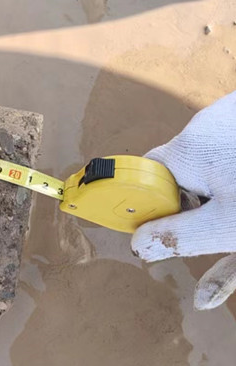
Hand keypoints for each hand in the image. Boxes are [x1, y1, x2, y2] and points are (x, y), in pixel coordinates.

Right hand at [131, 91, 235, 309]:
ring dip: (226, 194)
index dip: (156, 204)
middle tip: (225, 227)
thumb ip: (179, 237)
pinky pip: (232, 152)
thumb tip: (139, 245)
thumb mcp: (230, 229)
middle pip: (185, 172)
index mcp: (189, 150)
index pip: (149, 175)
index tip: (172, 232)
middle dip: (201, 206)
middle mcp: (206, 126)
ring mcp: (230, 120)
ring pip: (217, 167)